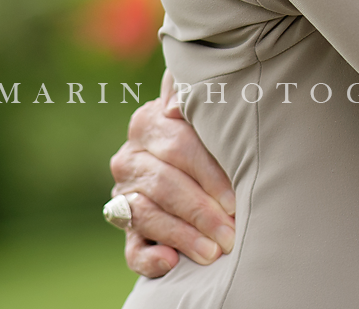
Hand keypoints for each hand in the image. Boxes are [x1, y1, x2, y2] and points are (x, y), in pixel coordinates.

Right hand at [109, 70, 237, 276]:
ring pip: (148, 216)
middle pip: (165, 185)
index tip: (236, 198)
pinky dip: (150, 258)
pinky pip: (131, 247)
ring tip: (215, 251)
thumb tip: (175, 108)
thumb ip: (192, 97)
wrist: (194, 162)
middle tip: (232, 231)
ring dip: (183, 236)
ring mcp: (123, 193)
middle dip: (201, 211)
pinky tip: (172, 262)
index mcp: (148, 122)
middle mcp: (129, 157)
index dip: (209, 174)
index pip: (178, 148)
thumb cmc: (209, 132)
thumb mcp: (203, 109)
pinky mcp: (124, 227)